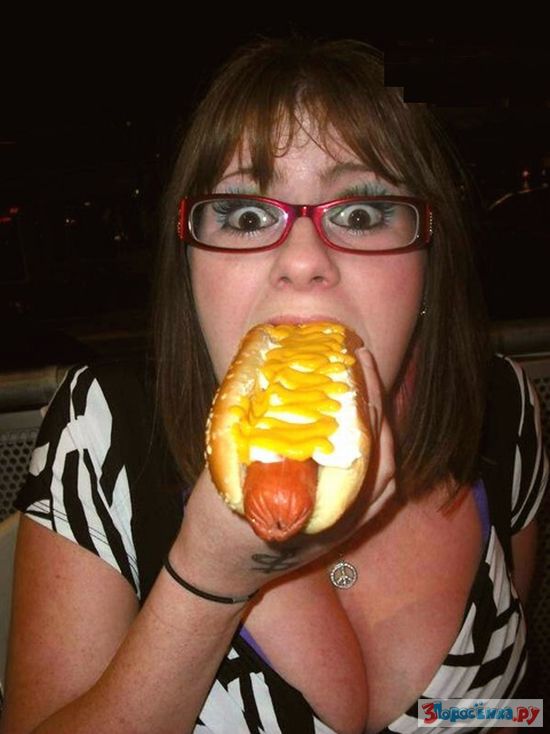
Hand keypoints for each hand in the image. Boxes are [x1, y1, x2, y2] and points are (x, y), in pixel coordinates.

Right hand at [170, 348, 396, 596]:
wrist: (218, 570)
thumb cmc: (216, 525)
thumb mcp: (227, 477)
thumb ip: (257, 439)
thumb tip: (283, 389)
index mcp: (318, 510)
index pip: (360, 448)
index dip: (364, 401)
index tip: (356, 361)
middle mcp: (342, 522)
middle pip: (380, 457)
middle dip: (375, 404)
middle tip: (362, 360)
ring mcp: (346, 528)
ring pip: (383, 473)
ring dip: (380, 427)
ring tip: (365, 386)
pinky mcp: (342, 527)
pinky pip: (374, 489)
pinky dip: (376, 454)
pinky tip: (366, 427)